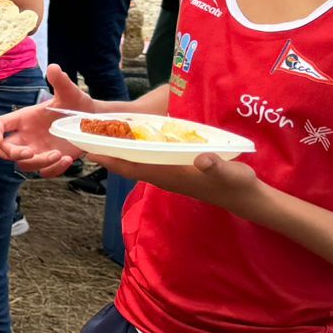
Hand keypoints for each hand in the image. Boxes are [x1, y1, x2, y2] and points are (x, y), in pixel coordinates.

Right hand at [0, 64, 96, 175]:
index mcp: (24, 118)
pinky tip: (67, 159)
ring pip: (24, 164)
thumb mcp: (69, 93)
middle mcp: (27, 136)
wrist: (93, 120)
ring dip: (39, 162)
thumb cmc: (77, 104)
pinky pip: (43, 172)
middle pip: (4, 150)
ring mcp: (37, 150)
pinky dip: (53, 169)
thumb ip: (60, 82)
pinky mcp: (50, 160)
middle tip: (31, 152)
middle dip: (13, 153)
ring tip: (59, 154)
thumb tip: (54, 67)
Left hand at [89, 150, 262, 214]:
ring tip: (103, 135)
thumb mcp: (230, 172)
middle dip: (108, 152)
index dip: (111, 158)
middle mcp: (164, 176)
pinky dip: (135, 152)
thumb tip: (201, 160)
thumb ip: (215, 166)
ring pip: (136, 163)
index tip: (89, 148)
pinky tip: (133, 140)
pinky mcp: (175, 173)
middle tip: (87, 136)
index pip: (133, 166)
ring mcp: (169, 176)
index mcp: (170, 175)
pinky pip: (148, 162)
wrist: (246, 198)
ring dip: (119, 151)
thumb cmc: (237, 184)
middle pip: (128, 165)